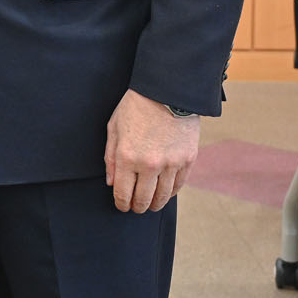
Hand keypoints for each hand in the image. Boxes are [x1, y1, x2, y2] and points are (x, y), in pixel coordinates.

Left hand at [104, 91, 200, 213]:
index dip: (121, 204)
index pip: (123, 194)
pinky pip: (178, 185)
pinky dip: (171, 192)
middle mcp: (149, 165)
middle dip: (137, 207)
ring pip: (163, 197)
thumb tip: (111, 183)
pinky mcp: (187, 160)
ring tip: (151, 204)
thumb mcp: (114, 127)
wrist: (168, 90)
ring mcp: (170, 164)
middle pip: (143, 200)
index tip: (122, 206)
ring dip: (155, 204)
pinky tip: (165, 192)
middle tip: (136, 207)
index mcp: (127, 157)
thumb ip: (110, 157)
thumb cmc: (136, 106)